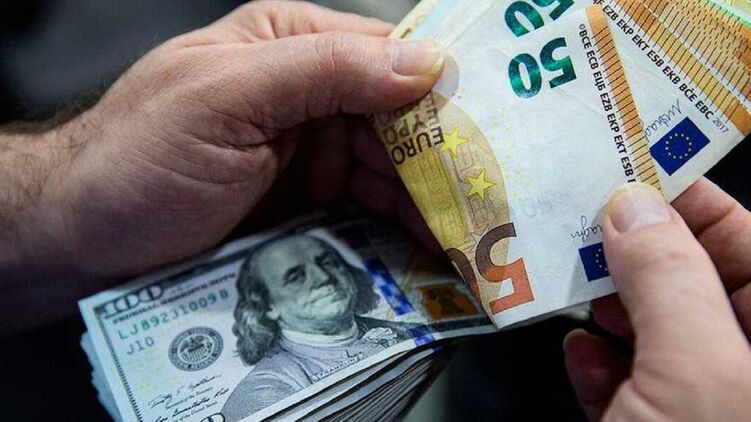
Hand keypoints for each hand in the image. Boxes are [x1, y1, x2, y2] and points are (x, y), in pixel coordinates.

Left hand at [0, 1, 443, 328]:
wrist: (86, 241)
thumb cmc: (136, 159)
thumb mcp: (224, 98)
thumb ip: (322, 71)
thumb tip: (423, 62)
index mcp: (287, 43)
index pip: (383, 55)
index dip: (436, 91)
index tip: (486, 133)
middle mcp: (305, 91)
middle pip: (395, 118)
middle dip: (436, 156)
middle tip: (480, 198)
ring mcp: (307, 150)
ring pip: (386, 167)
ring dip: (421, 197)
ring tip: (460, 230)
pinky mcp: (305, 200)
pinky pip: (363, 206)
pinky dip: (392, 223)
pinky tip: (420, 241)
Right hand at [564, 178, 750, 419]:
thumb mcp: (693, 370)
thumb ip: (667, 280)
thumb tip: (632, 209)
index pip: (745, 243)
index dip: (694, 202)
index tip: (633, 170)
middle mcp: (740, 369)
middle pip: (691, 282)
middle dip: (636, 250)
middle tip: (586, 219)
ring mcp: (699, 403)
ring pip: (654, 328)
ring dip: (608, 303)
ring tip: (574, 280)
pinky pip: (626, 380)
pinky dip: (596, 359)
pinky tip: (580, 350)